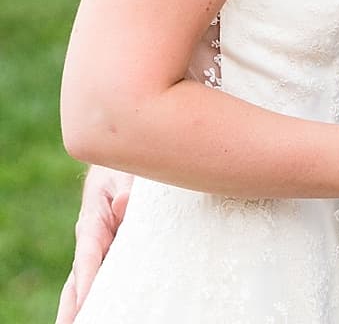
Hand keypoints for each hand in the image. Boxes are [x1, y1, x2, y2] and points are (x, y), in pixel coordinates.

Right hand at [55, 165, 131, 323]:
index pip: (88, 256)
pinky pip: (101, 278)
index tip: (86, 299)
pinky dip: (97, 297)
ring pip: (85, 284)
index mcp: (93, 224)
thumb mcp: (125, 173)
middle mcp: (91, 242)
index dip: (87, 279)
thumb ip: (126, 188)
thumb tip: (124, 205)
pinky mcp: (107, 254)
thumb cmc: (122, 171)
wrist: (117, 168)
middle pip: (78, 281)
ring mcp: (97, 251)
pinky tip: (101, 313)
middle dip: (74, 306)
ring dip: (81, 307)